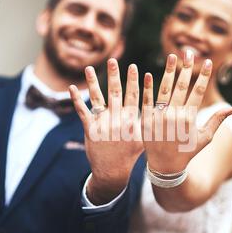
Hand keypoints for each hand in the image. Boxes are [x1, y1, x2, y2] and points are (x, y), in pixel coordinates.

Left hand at [69, 59, 142, 204]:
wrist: (112, 172)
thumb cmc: (131, 155)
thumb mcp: (144, 139)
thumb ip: (147, 122)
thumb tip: (158, 107)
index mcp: (132, 122)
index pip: (134, 97)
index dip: (134, 81)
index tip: (134, 67)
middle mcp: (117, 121)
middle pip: (116, 93)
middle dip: (114, 75)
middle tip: (113, 60)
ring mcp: (102, 125)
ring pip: (97, 99)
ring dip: (93, 82)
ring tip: (89, 68)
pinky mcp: (90, 129)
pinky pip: (82, 111)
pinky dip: (77, 99)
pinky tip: (72, 87)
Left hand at [141, 52, 231, 174]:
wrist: (164, 167)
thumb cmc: (187, 152)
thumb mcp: (204, 138)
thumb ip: (216, 121)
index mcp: (189, 119)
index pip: (197, 92)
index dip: (203, 77)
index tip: (208, 63)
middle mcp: (174, 115)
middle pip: (181, 87)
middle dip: (186, 68)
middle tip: (189, 53)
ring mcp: (159, 117)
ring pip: (164, 89)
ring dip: (169, 72)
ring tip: (173, 56)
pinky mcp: (147, 119)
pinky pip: (147, 100)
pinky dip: (148, 87)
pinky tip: (150, 73)